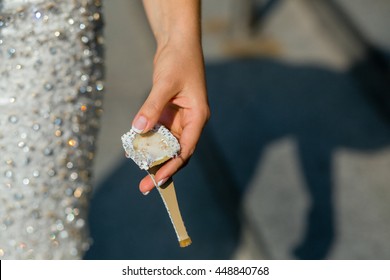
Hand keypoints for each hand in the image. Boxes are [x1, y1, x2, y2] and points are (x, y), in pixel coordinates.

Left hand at [132, 39, 209, 193]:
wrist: (177, 43)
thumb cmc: (178, 60)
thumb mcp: (165, 84)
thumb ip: (152, 107)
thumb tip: (138, 130)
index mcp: (197, 116)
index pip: (186, 148)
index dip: (172, 165)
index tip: (158, 180)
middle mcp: (190, 120)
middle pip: (177, 151)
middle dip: (162, 168)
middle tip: (145, 186)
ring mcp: (179, 117)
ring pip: (167, 143)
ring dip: (154, 156)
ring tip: (138, 171)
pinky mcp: (168, 112)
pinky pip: (158, 131)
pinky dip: (148, 140)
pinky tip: (135, 147)